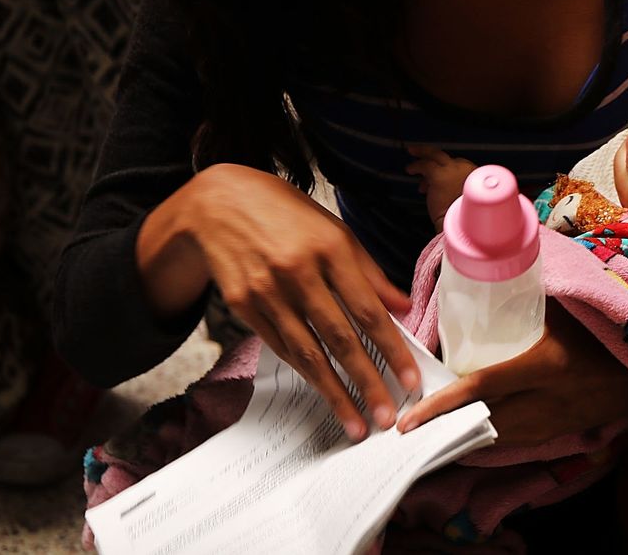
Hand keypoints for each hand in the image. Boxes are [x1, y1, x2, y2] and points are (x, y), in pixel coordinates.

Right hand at [140, 163, 418, 440]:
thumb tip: (404, 307)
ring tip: (356, 423)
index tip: (410, 381)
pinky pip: (281, 347)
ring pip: (307, 352)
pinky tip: (323, 392)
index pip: (369, 310)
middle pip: (340, 338)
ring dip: (334, 393)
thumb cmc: (287, 215)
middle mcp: (299, 272)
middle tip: (387, 418)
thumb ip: (369, 271)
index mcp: (331, 248)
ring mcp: (267, 291)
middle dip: (367, 383)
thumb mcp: (334, 230)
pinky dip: (304, 372)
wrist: (217, 203)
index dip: (392, 350)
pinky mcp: (243, 306)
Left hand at [396, 302, 627, 445]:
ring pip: (498, 440)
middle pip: (483, 424)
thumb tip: (489, 267)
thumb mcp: (570, 307)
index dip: (441, 405)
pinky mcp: (565, 430)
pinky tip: (470, 440)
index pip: (481, 388)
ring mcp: (557, 421)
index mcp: (545, 365)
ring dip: (464, 441)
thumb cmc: (610, 327)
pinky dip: (490, 443)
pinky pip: (518, 443)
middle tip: (406, 431)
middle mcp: (548, 401)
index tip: (409, 420)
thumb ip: (532, 293)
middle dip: (444, 431)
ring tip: (430, 438)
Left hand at [404, 144, 478, 228]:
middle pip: (447, 157)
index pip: (458, 165)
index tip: (435, 177)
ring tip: (412, 159)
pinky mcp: (439, 175)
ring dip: (422, 155)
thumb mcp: (464, 200)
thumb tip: (435, 186)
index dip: (445, 170)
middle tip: (420, 152)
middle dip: (431, 153)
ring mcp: (452, 170)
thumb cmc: (462, 219)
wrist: (461, 226)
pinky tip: (410, 170)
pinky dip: (416, 166)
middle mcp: (466, 169)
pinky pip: (425, 165)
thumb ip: (453, 189)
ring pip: (435, 155)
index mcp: (475, 176)